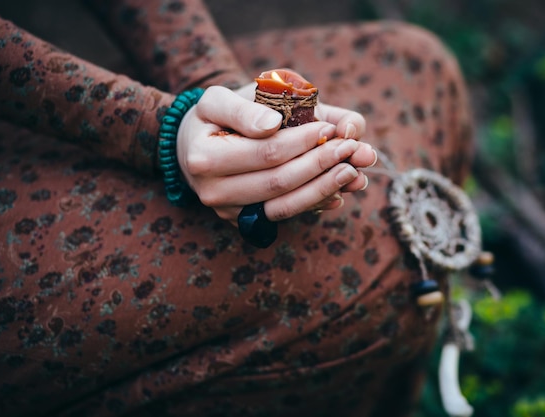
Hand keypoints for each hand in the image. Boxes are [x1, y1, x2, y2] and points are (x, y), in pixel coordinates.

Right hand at [176, 85, 375, 224]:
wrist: (191, 146)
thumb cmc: (212, 117)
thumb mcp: (219, 99)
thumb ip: (244, 109)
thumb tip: (271, 125)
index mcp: (205, 157)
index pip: (266, 152)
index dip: (302, 141)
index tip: (330, 126)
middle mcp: (214, 191)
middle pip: (278, 182)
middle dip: (320, 165)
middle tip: (352, 149)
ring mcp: (229, 211)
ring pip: (283, 206)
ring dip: (323, 190)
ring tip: (353, 173)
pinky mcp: (243, 220)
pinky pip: (282, 216)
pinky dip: (312, 205)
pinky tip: (338, 194)